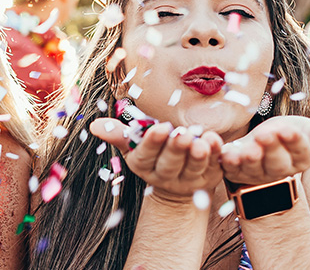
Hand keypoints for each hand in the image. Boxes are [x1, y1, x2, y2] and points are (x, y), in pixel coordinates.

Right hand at [91, 119, 223, 199]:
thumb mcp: (134, 146)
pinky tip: (215, 140)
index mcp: (143, 165)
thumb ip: (119, 134)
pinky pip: (214, 166)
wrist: (177, 183)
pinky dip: (216, 154)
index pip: (145, 155)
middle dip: (176, 149)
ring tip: (200, 141)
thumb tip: (94, 126)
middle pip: (170, 163)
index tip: (160, 128)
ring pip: (193, 167)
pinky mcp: (209, 178)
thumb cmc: (154, 155)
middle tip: (182, 134)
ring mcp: (188, 180)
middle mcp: (165, 176)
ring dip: (198, 155)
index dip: (153, 143)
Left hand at [219, 115, 309, 185]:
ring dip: (250, 158)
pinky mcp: (236, 170)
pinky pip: (231, 168)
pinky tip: (226, 154)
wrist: (262, 140)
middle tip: (265, 134)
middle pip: (276, 162)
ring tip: (249, 149)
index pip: (300, 151)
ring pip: (253, 167)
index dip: (294, 141)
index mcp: (301, 159)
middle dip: (271, 148)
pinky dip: (228, 162)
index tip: (288, 130)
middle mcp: (279, 170)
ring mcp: (256, 173)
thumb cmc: (286, 134)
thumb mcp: (304, 129)